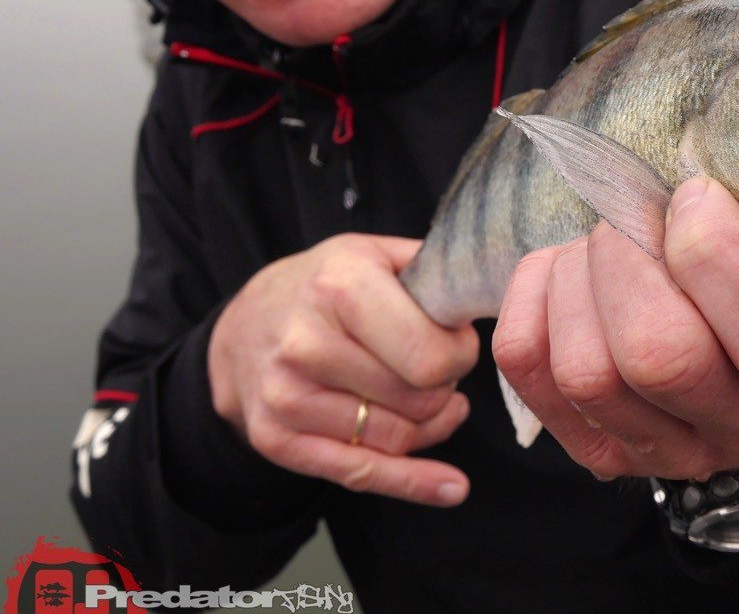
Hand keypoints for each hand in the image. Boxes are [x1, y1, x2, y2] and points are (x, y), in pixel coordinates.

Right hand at [208, 234, 479, 505]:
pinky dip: (414, 483)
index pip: (432, 356)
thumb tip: (494, 291)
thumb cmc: (325, 286)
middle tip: (440, 369)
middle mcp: (306, 343)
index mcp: (340, 287)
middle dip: (446, 387)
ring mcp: (286, 397)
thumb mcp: (375, 252)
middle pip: (421, 400)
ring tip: (434, 399)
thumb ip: (433, 269)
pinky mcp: (276, 439)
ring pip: (399, 438)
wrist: (243, 326)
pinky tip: (450, 487)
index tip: (458, 343)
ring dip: (432, 424)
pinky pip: (362, 473)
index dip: (462, 355)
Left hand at [492, 178, 738, 479]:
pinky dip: (534, 296)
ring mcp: (680, 453)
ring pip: (586, 371)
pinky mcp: (606, 447)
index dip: (715, 254)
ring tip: (609, 240)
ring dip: (581, 275)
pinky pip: (530, 368)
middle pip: (658, 358)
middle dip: (629, 254)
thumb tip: (713, 147)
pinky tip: (569, 269)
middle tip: (640, 209)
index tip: (696, 194)